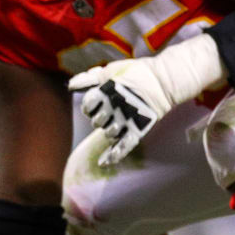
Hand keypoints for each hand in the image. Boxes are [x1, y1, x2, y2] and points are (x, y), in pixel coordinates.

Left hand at [68, 34, 224, 166]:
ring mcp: (126, 120)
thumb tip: (70, 85)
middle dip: (99, 118)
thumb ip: (89, 79)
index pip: (87, 105)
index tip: (96, 102)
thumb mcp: (110, 71)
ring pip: (108, 133)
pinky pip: (123, 146)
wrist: (163, 80)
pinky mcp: (138, 130)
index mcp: (106, 93)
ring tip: (116, 122)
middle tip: (110, 110)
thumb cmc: (137, 73)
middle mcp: (114, 108)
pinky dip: (113, 156)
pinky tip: (103, 163)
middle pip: (96, 121)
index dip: (89, 105)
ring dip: (108, 130)